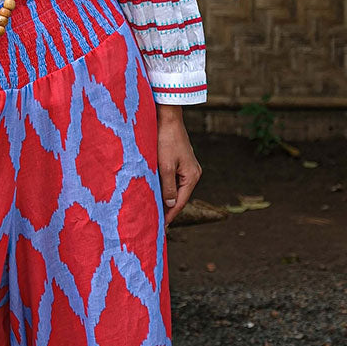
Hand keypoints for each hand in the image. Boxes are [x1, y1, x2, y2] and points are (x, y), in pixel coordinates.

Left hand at [156, 105, 201, 226]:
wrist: (167, 118)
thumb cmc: (166, 140)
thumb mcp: (165, 166)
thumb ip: (167, 187)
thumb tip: (170, 204)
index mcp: (192, 176)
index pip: (179, 202)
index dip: (169, 215)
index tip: (160, 227)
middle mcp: (193, 173)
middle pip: (178, 197)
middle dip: (167, 209)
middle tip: (155, 222)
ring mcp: (187, 167)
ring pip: (175, 188)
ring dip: (165, 198)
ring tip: (153, 210)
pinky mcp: (180, 162)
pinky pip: (173, 179)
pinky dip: (164, 187)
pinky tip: (155, 192)